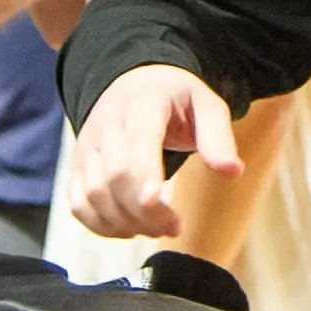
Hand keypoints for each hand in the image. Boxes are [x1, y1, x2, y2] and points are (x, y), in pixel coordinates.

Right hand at [68, 65, 238, 238]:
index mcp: (144, 102)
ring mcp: (88, 144)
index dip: (144, 174)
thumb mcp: (205, 105)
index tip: (157, 203)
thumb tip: (232, 171)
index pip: (138, 141)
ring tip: (156, 228)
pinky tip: (130, 229)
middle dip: (144, 211)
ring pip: (94, 194)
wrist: (136, 82)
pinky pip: (78, 203)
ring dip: (126, 222)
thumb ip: (218, 137)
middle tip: (174, 225)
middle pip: (115, 175)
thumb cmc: (176, 99)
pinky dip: (101, 225)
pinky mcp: (78, 165)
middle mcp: (108, 122)